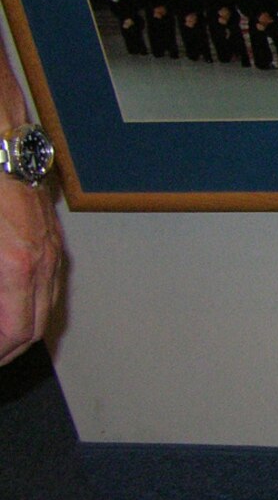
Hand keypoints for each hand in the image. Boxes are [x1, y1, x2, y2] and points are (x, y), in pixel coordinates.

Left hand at [0, 173, 61, 365]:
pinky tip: (11, 302)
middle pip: (35, 327)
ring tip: (0, 335)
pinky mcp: (50, 239)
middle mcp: (42, 264)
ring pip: (45, 308)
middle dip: (10, 349)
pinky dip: (30, 305)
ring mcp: (51, 251)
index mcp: (17, 267)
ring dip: (22, 328)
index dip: (0, 353)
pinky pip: (47, 285)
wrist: (2, 146)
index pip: (16, 332)